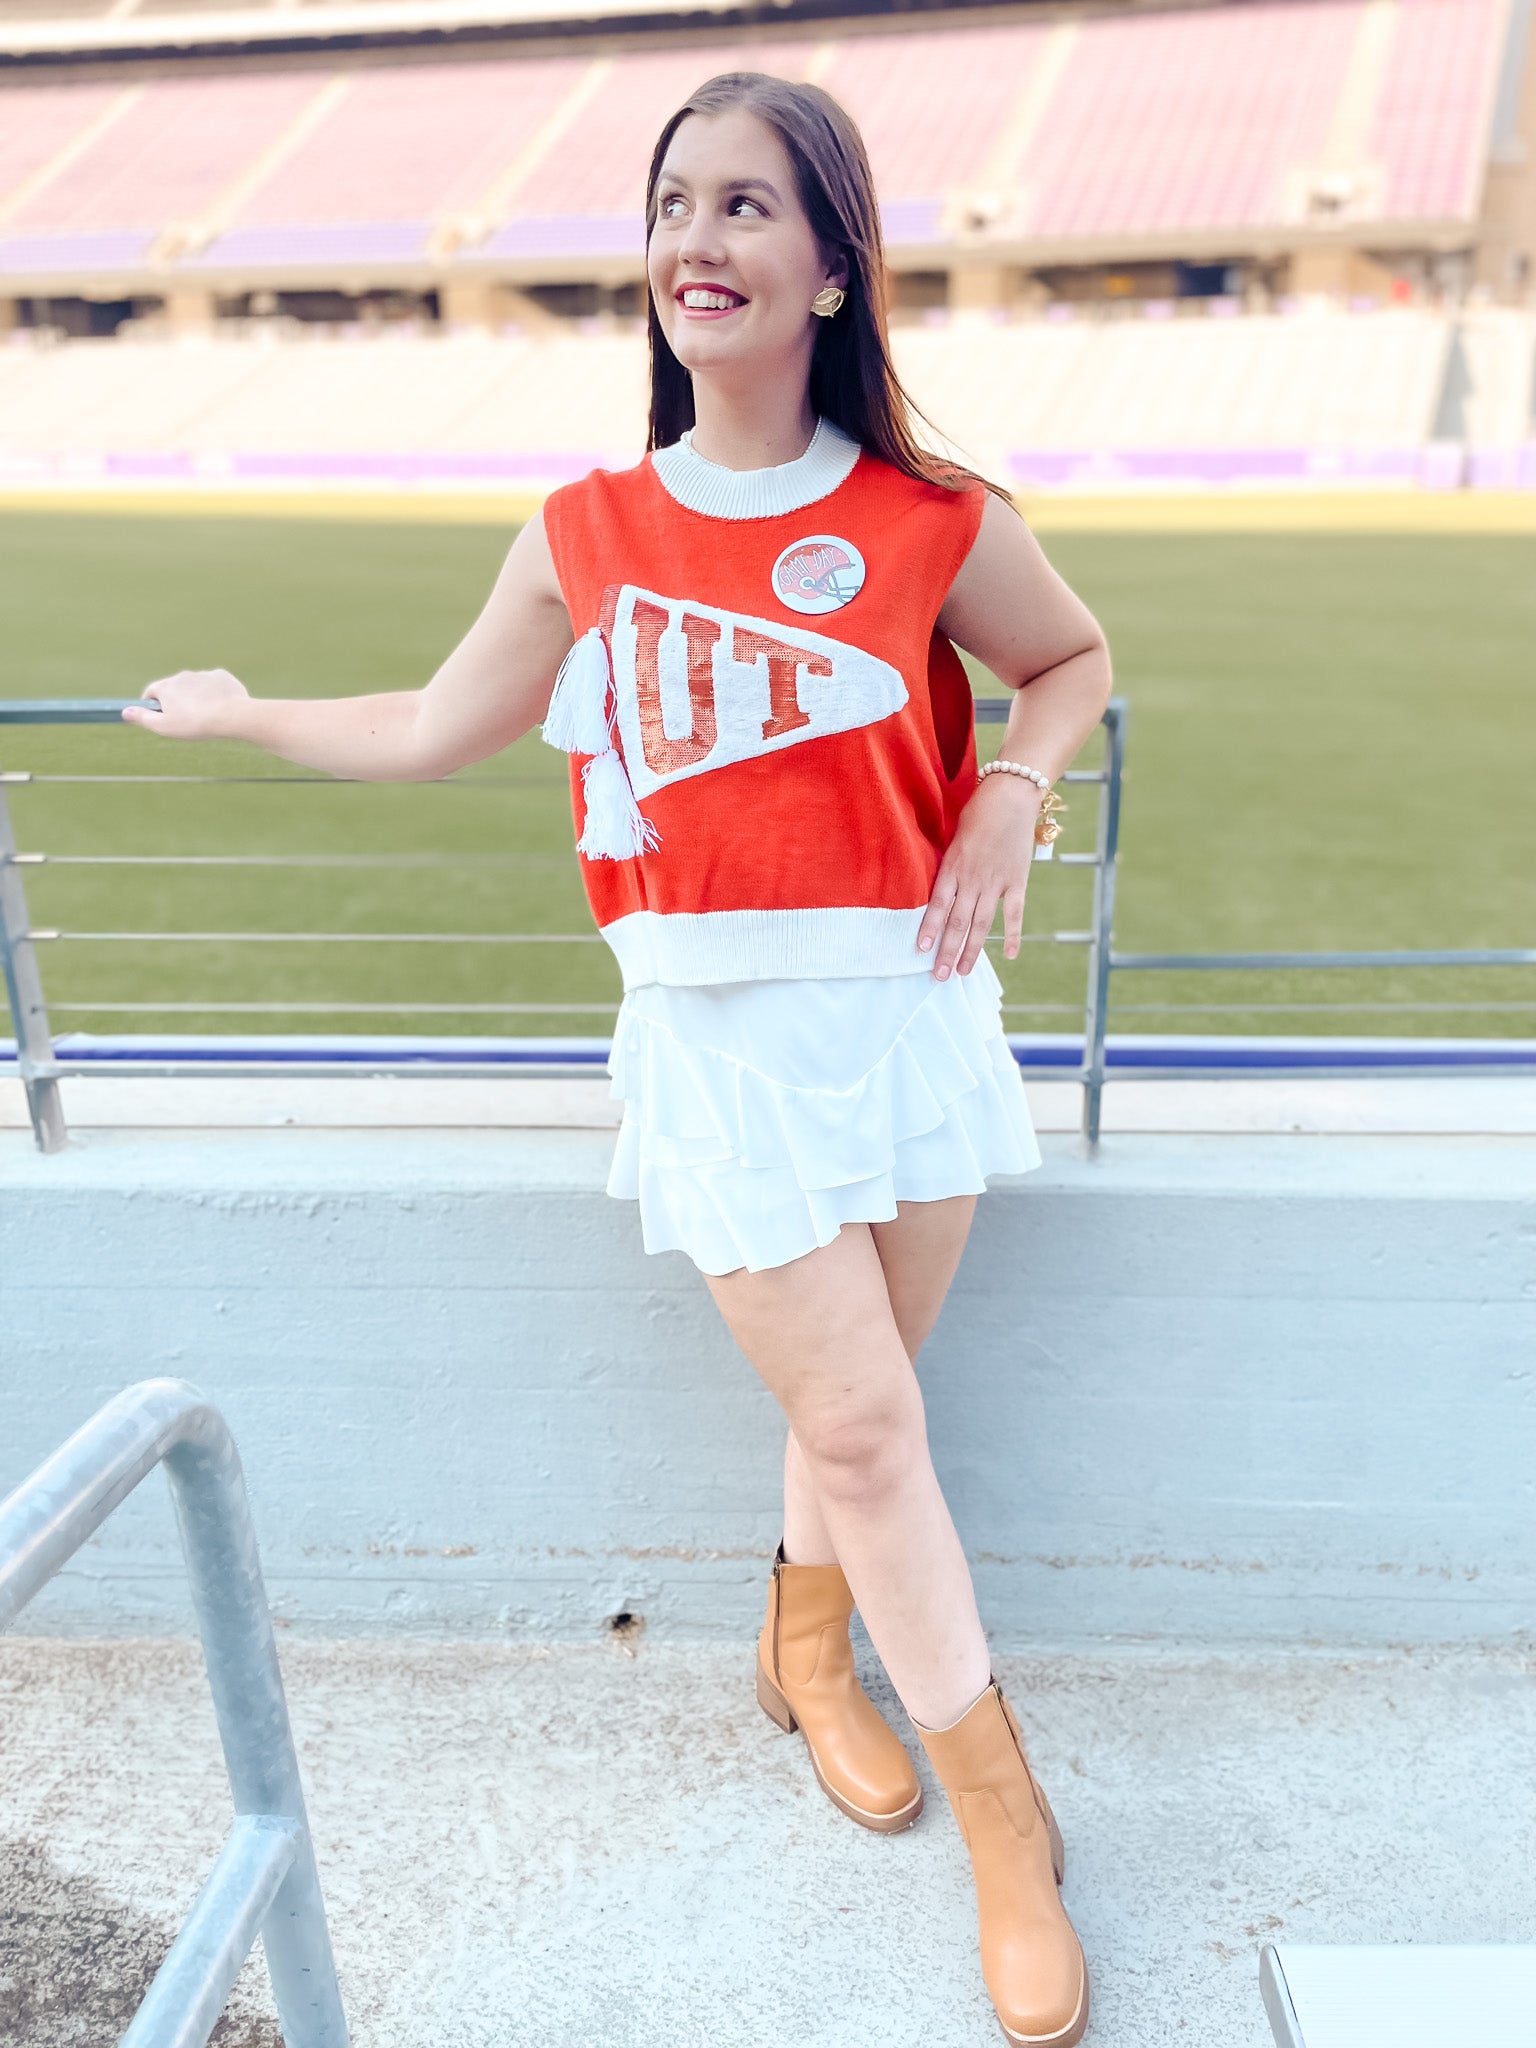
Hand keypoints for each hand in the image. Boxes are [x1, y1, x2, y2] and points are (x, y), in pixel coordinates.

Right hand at [122, 669, 248, 740]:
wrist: (231, 715)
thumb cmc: (195, 723)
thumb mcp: (164, 726)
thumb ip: (143, 718)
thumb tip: (124, 712)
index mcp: (166, 686)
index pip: (151, 693)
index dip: (152, 705)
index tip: (157, 716)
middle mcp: (182, 675)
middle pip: (173, 689)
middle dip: (175, 701)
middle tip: (184, 720)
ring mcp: (203, 674)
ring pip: (194, 686)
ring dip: (195, 697)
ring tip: (204, 715)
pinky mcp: (221, 676)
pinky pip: (213, 685)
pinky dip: (214, 694)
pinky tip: (220, 707)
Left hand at [917, 775, 1039, 979]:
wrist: (1010, 795)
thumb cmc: (977, 811)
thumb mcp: (953, 836)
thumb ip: (947, 865)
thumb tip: (937, 889)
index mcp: (953, 867)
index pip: (938, 906)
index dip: (929, 929)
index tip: (920, 951)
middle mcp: (973, 879)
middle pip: (958, 923)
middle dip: (947, 952)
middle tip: (939, 976)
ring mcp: (996, 882)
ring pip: (981, 924)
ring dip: (972, 951)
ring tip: (963, 972)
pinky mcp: (1018, 881)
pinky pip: (1015, 913)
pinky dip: (1013, 935)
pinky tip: (1011, 955)